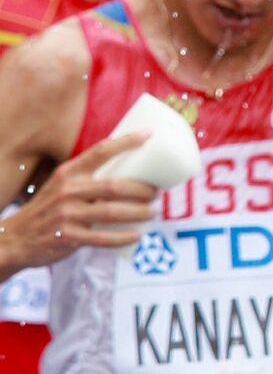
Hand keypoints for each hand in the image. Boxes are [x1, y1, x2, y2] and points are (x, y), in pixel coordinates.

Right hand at [0, 133, 158, 272]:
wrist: (15, 238)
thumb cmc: (48, 209)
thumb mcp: (62, 185)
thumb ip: (88, 178)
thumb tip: (129, 171)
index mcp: (69, 173)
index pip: (101, 151)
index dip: (127, 141)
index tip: (150, 134)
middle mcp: (67, 190)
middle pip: (115, 186)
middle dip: (142, 190)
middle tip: (156, 193)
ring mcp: (67, 214)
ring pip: (112, 212)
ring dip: (139, 212)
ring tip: (153, 211)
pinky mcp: (67, 237)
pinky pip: (103, 238)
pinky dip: (123, 237)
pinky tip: (137, 234)